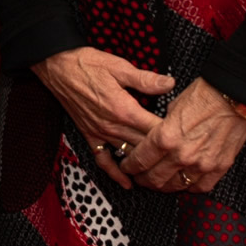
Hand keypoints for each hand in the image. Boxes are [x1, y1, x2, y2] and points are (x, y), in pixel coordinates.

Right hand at [29, 46, 173, 189]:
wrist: (57, 66)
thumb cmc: (87, 63)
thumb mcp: (119, 66)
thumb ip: (145, 79)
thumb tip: (169, 83)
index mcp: (124, 108)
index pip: (155, 129)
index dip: (174, 134)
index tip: (188, 137)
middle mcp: (113, 125)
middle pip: (145, 146)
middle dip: (164, 154)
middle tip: (182, 159)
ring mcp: (100, 133)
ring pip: (128, 156)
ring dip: (145, 166)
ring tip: (164, 174)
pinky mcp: (90, 135)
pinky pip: (103, 160)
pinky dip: (115, 174)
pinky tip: (127, 183)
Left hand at [121, 78, 245, 194]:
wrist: (234, 96)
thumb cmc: (204, 95)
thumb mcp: (171, 107)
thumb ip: (161, 127)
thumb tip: (155, 137)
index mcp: (165, 137)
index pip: (140, 161)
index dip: (129, 166)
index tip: (127, 166)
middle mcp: (181, 154)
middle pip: (154, 178)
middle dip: (142, 179)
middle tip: (139, 177)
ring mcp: (201, 164)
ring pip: (175, 186)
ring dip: (163, 186)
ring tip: (158, 182)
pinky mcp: (218, 167)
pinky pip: (200, 187)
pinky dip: (189, 186)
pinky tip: (183, 182)